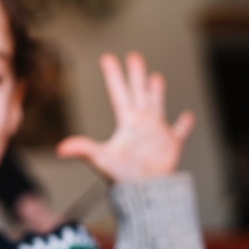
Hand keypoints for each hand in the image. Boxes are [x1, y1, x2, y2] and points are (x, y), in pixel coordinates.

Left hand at [56, 52, 193, 182]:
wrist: (146, 193)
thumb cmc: (123, 176)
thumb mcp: (102, 159)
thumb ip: (83, 149)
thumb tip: (59, 148)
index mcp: (126, 121)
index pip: (118, 92)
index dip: (113, 75)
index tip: (108, 57)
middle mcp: (140, 122)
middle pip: (137, 92)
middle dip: (135, 74)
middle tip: (134, 55)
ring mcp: (156, 132)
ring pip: (156, 104)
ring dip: (156, 91)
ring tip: (155, 76)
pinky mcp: (171, 144)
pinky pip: (179, 131)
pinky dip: (184, 124)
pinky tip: (188, 115)